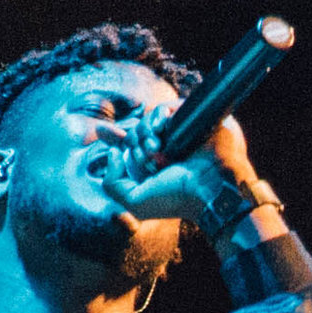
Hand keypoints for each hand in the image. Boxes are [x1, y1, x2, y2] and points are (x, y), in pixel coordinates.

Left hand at [99, 109, 259, 234]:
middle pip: (134, 133)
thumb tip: (113, 152)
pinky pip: (164, 109)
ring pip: (147, 121)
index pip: (128, 146)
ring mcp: (177, 135)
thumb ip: (111, 183)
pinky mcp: (189, 120)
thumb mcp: (134, 202)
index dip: (113, 137)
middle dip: (132, 143)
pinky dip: (158, 117)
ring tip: (156, 149)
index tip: (102, 131)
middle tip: (148, 157)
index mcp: (153, 167)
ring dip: (144, 133)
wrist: (209, 189)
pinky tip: (161, 130)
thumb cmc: (176, 199)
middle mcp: (164, 150)